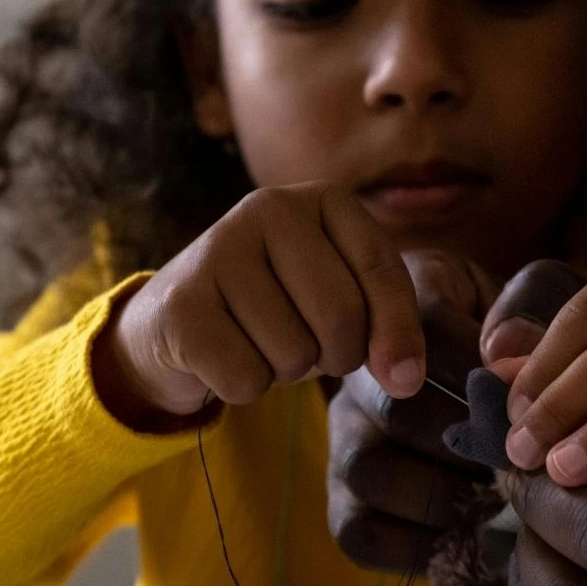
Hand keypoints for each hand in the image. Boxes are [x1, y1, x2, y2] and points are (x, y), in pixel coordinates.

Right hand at [94, 180, 425, 426]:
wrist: (180, 319)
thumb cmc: (280, 307)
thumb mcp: (344, 299)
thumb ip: (388, 327)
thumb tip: (406, 379)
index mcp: (324, 199)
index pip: (381, 268)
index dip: (398, 332)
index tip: (404, 377)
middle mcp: (268, 208)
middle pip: (341, 314)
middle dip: (338, 355)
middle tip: (313, 348)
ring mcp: (217, 249)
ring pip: (294, 352)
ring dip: (286, 370)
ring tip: (261, 341)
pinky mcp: (181, 303)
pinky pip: (246, 378)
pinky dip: (244, 387)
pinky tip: (226, 355)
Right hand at [326, 257, 582, 570]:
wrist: (478, 391)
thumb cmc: (512, 340)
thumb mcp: (526, 300)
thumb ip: (528, 307)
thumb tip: (503, 350)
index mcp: (399, 305)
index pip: (427, 330)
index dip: (482, 364)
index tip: (521, 392)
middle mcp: (354, 372)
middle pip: (397, 407)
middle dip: (471, 439)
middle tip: (521, 456)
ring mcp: (342, 439)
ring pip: (371, 472)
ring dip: (447, 492)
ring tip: (498, 495)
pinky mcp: (342, 503)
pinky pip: (363, 534)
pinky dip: (420, 544)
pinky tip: (469, 530)